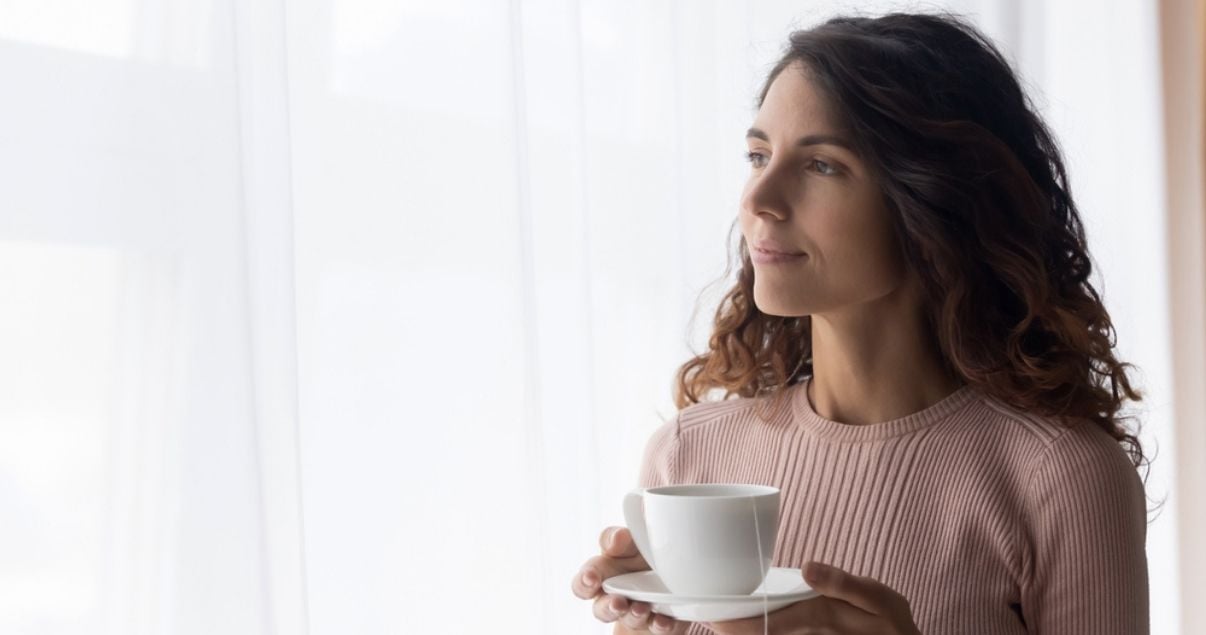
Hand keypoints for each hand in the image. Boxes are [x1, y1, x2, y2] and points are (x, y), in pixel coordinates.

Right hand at [571, 526, 688, 633]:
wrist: (673, 573)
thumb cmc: (643, 552)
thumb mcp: (632, 540)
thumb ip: (621, 538)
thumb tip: (617, 538)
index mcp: (604, 572)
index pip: (584, 580)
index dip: (584, 581)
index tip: (591, 579)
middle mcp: (615, 596)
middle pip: (601, 609)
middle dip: (608, 607)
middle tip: (618, 602)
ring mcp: (636, 611)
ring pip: (628, 619)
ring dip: (634, 615)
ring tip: (643, 609)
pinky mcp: (658, 622)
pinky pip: (657, 628)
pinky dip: (660, 624)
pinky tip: (664, 620)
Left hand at [705, 562, 920, 634]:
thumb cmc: (889, 622)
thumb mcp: (879, 599)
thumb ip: (844, 583)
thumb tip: (808, 567)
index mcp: (818, 617)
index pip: (764, 623)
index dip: (732, 622)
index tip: (708, 614)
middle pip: (759, 633)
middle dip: (728, 627)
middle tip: (702, 615)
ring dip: (741, 631)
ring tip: (715, 620)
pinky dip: (763, 631)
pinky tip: (744, 626)